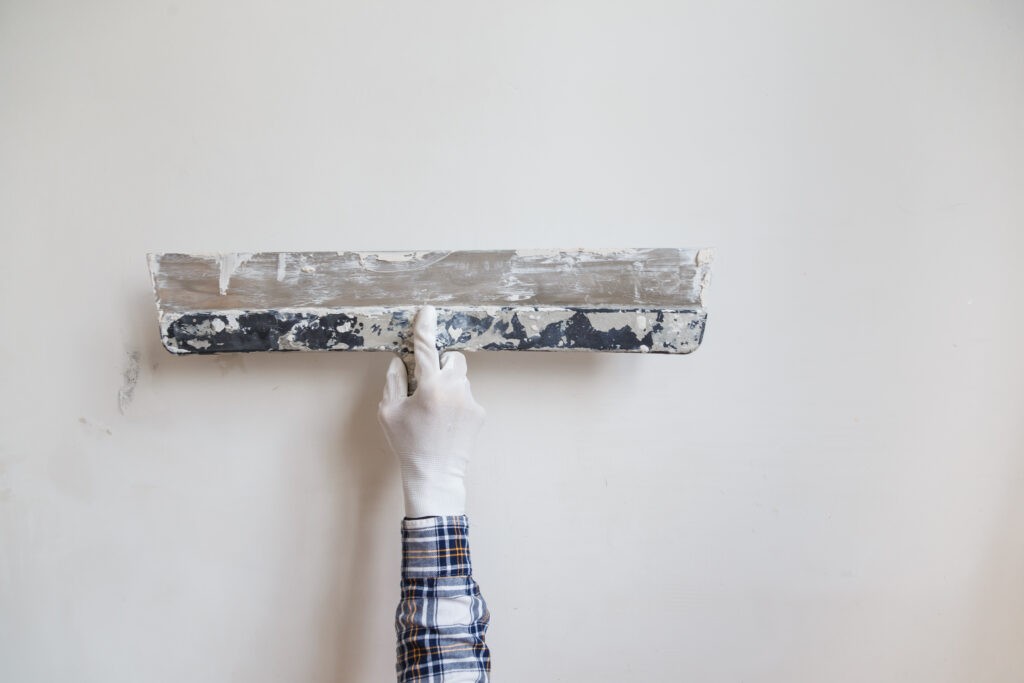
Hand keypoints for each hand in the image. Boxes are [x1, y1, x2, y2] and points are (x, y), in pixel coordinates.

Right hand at [378, 306, 485, 517]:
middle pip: (453, 358)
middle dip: (441, 365)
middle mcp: (454, 389)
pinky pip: (467, 397)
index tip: (428, 311)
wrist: (435, 475)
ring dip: (449, 386)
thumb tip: (400, 361)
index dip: (425, 327)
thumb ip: (393, 382)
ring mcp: (470, 401)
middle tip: (427, 386)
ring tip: (435, 412)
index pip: (426, 348)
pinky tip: (446, 423)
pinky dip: (457, 402)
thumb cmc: (408, 444)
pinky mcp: (479, 413)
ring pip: (461, 379)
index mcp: (429, 387)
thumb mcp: (389, 413)